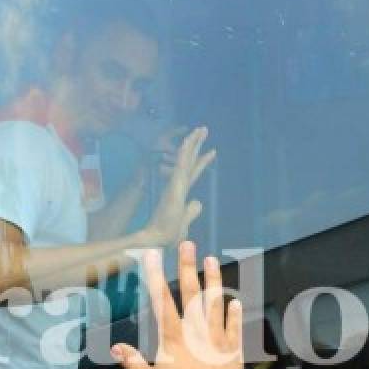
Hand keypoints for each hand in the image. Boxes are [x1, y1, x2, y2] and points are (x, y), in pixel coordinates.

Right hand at [111, 242, 242, 368]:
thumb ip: (133, 362)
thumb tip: (116, 348)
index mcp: (173, 337)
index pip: (161, 300)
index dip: (155, 275)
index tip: (152, 254)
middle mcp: (196, 331)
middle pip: (191, 293)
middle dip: (187, 267)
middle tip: (188, 244)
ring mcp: (217, 339)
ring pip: (215, 304)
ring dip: (213, 281)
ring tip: (213, 260)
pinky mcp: (233, 351)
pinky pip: (234, 328)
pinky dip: (234, 314)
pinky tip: (235, 301)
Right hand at [141, 127, 213, 245]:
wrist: (156, 239)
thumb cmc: (167, 234)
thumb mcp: (184, 223)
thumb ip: (191, 212)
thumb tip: (198, 201)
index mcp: (181, 193)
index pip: (193, 173)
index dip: (202, 161)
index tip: (212, 151)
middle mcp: (178, 185)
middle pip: (189, 161)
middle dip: (197, 145)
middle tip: (204, 129)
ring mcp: (175, 185)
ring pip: (185, 159)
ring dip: (191, 143)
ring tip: (199, 129)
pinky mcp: (174, 187)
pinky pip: (179, 167)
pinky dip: (183, 154)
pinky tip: (187, 142)